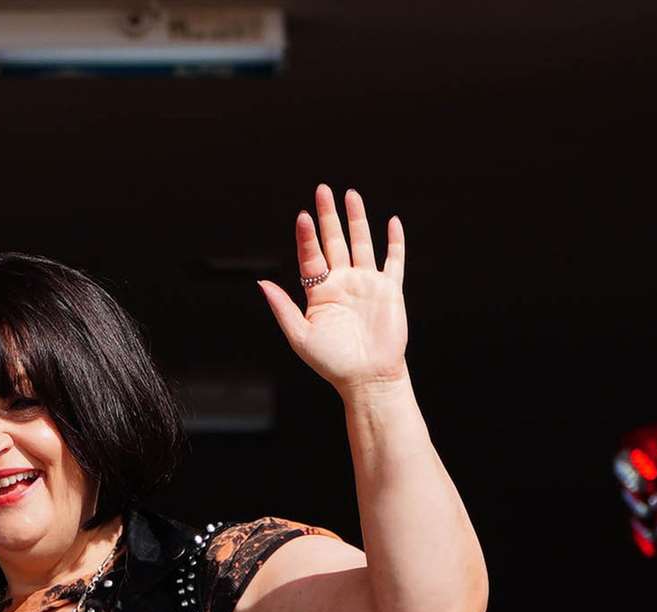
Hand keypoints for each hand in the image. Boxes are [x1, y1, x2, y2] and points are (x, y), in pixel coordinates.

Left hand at [259, 185, 407, 392]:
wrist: (367, 377)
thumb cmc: (332, 362)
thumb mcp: (300, 336)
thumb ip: (283, 308)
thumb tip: (262, 282)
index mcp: (319, 292)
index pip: (311, 256)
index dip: (306, 236)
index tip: (302, 216)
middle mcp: (342, 283)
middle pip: (334, 241)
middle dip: (328, 216)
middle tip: (322, 190)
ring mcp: (367, 284)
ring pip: (361, 243)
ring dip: (357, 219)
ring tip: (350, 195)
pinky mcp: (390, 290)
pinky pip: (394, 261)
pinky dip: (394, 241)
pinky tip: (391, 221)